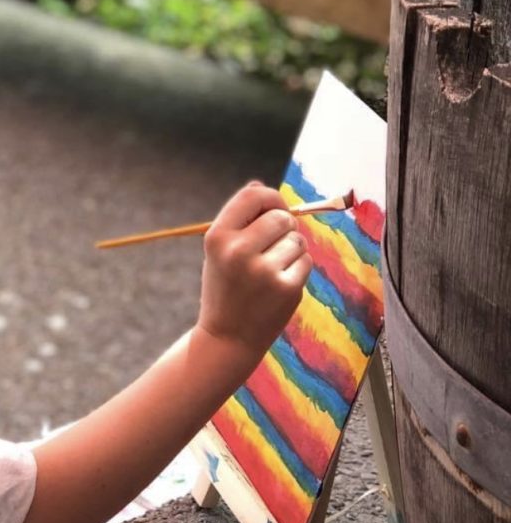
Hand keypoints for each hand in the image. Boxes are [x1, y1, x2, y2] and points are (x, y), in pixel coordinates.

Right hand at [197, 181, 310, 357]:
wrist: (227, 337)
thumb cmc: (225, 288)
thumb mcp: (219, 251)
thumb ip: (239, 220)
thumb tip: (259, 185)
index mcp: (217, 237)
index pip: (252, 196)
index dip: (270, 198)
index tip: (275, 208)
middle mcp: (238, 250)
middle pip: (281, 216)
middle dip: (284, 227)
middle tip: (273, 246)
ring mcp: (263, 270)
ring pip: (297, 239)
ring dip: (291, 250)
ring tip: (272, 269)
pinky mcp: (286, 288)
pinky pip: (305, 261)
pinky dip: (298, 269)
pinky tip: (280, 283)